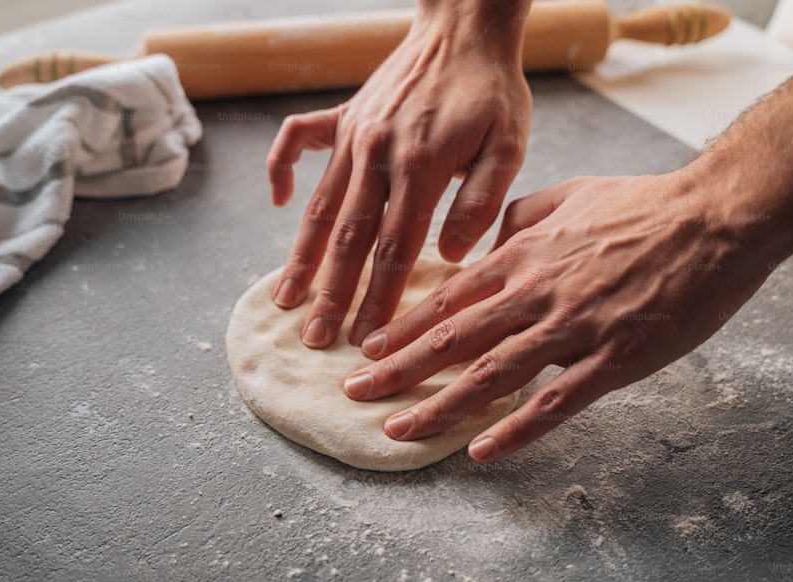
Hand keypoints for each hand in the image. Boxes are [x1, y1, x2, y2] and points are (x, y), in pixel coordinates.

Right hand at [265, 5, 530, 348]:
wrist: (465, 27)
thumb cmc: (492, 90)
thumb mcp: (510, 144)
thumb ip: (483, 201)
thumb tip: (450, 254)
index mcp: (422, 166)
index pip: (396, 248)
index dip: (379, 298)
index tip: (367, 339)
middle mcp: (378, 154)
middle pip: (349, 238)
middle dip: (332, 295)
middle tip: (315, 339)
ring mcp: (354, 134)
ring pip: (321, 206)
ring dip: (303, 256)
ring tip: (286, 297)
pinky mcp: (342, 116)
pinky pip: (296, 140)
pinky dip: (282, 171)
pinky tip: (282, 204)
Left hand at [341, 172, 778, 461]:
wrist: (717, 216)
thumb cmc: (646, 205)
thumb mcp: (570, 194)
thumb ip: (521, 215)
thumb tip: (487, 237)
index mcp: (525, 255)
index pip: (449, 297)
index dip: (404, 326)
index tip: (369, 348)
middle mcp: (536, 292)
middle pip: (453, 339)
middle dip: (397, 368)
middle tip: (355, 392)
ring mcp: (573, 328)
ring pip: (490, 375)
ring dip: (437, 405)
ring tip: (395, 428)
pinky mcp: (614, 359)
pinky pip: (555, 403)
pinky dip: (514, 429)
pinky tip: (480, 451)